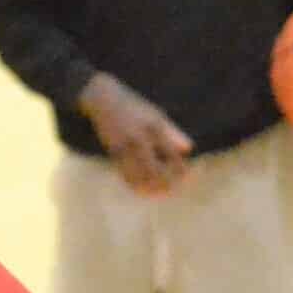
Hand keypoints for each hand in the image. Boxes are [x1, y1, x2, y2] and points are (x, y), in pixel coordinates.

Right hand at [77, 73, 191, 196]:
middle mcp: (140, 139)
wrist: (103, 100)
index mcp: (155, 128)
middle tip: (172, 188)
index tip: (185, 176)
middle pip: (157, 172)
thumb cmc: (134, 107)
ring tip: (158, 193)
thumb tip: (188, 149)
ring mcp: (125, 147)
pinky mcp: (113, 153)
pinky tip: (142, 188)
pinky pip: (125, 175)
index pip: (173, 157)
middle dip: (166, 184)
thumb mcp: (156, 115)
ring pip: (140, 178)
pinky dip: (135, 185)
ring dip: (151, 188)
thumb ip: (172, 133)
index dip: (181, 170)